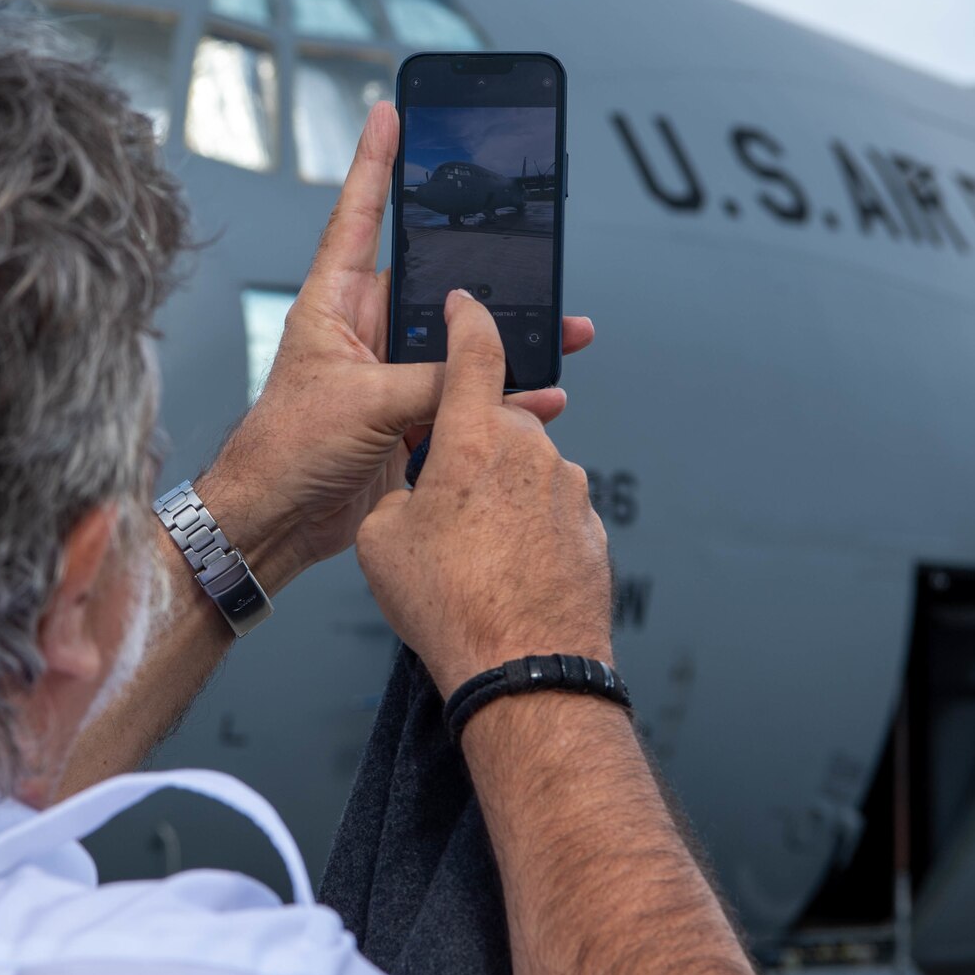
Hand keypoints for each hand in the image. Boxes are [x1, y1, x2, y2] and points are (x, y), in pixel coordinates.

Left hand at [198, 101, 592, 588]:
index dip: (374, 162)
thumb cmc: (285, 452)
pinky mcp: (407, 418)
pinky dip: (503, 398)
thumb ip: (429, 379)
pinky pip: (465, 396)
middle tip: (539, 252)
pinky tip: (541, 398)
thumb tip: (480, 367)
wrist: (273, 524)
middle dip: (489, 273)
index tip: (389, 112)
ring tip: (565, 332)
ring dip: (510, 343)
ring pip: (460, 344)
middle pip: (436, 285)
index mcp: (334, 304)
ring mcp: (388, 374)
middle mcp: (363, 329)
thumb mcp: (364, 404)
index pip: (357, 214)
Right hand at [354, 290, 613, 696]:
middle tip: (442, 508)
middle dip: (470, 453)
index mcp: (474, 440)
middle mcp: (531, 454)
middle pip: (498, 426)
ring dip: (500, 500)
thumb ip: (399, 498)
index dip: (468, 320)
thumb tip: (416, 501)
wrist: (524, 668)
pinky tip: (506, 576)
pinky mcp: (593, 530)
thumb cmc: (451, 605)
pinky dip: (530, 534)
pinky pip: (552, 515)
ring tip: (473, 559)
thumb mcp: (382, 542)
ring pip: (526, 475)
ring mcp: (570, 491)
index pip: (476, 352)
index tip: (466, 306)